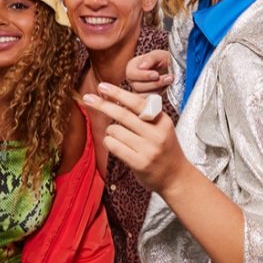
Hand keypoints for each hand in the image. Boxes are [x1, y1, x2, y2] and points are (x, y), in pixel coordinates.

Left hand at [82, 80, 187, 196]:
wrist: (175, 176)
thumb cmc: (163, 149)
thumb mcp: (161, 128)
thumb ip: (144, 115)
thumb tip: (116, 98)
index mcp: (162, 121)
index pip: (137, 102)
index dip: (118, 93)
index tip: (102, 86)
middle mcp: (156, 134)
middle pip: (123, 114)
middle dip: (103, 105)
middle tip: (88, 98)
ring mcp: (148, 149)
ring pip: (115, 130)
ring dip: (110, 131)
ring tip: (118, 136)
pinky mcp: (139, 163)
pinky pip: (113, 146)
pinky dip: (109, 142)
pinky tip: (114, 144)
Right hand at [124, 49, 173, 96]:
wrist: (172, 68)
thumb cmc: (163, 60)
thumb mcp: (158, 55)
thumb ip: (150, 58)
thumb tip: (142, 67)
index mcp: (131, 67)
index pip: (131, 74)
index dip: (144, 76)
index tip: (156, 74)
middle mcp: (132, 79)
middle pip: (137, 86)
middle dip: (154, 83)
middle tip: (168, 78)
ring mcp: (138, 90)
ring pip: (143, 95)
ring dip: (158, 89)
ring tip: (169, 81)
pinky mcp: (145, 98)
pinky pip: (148, 102)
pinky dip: (158, 96)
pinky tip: (165, 88)